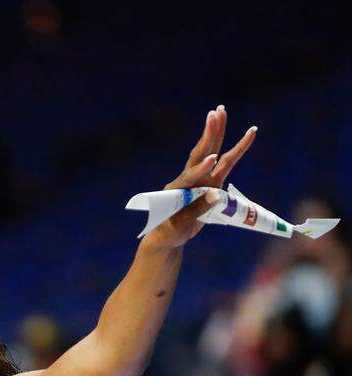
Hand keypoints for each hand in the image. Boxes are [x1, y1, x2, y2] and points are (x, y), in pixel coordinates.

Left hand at [145, 104, 257, 249]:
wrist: (168, 235)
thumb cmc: (171, 231)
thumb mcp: (181, 225)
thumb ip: (197, 210)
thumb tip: (216, 194)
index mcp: (177, 190)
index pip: (190, 177)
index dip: (200, 169)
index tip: (211, 160)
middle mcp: (188, 180)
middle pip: (201, 153)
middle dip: (210, 134)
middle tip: (217, 112)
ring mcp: (198, 179)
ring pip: (210, 152)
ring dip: (216, 132)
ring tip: (220, 112)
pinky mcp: (208, 183)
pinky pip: (222, 164)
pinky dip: (232, 151)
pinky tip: (234, 135)